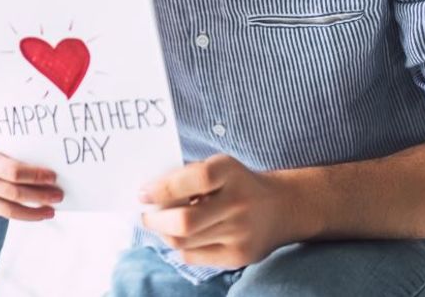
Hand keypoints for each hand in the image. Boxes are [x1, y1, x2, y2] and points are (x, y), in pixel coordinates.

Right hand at [0, 130, 63, 221]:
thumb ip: (13, 153)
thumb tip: (44, 162)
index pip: (15, 172)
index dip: (35, 176)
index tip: (53, 177)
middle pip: (16, 194)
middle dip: (40, 196)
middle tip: (58, 195)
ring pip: (11, 211)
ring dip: (34, 213)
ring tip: (51, 211)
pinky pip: (4, 213)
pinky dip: (22, 214)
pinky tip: (35, 213)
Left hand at [139, 154, 304, 268]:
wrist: (281, 207)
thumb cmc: (236, 183)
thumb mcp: (218, 167)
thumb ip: (187, 177)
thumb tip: (149, 195)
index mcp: (230, 171)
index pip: (194, 179)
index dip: (163, 188)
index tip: (143, 193)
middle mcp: (238, 203)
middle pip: (185, 221)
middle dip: (155, 220)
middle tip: (145, 216)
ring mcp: (240, 233)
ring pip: (184, 242)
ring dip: (163, 234)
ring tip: (161, 225)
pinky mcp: (239, 256)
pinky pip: (194, 256)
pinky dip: (180, 246)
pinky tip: (182, 236)